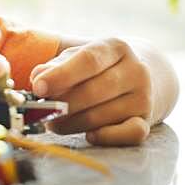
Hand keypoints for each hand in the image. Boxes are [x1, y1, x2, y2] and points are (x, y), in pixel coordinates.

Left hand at [28, 38, 153, 145]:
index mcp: (116, 47)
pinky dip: (106, 137)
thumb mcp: (77, 58)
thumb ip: (55, 66)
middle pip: (94, 91)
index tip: (39, 87)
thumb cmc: (97, 68)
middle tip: (42, 112)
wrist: (135, 78)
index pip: (88, 60)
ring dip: (72, 124)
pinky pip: (129, 134)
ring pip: (102, 116)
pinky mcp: (146, 120)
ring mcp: (144, 96)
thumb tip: (38, 77)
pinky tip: (89, 135)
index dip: (61, 75)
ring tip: (55, 123)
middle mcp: (135, 70)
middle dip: (62, 105)